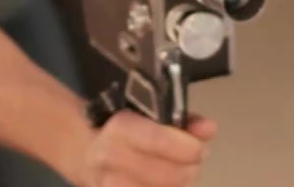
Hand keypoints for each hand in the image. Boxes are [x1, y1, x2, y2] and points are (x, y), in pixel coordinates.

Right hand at [72, 111, 217, 186]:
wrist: (84, 149)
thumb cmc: (123, 128)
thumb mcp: (148, 114)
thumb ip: (182, 120)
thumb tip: (210, 128)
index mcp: (119, 127)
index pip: (158, 140)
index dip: (187, 148)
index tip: (200, 148)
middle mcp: (110, 158)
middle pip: (166, 176)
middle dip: (190, 170)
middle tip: (194, 163)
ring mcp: (108, 184)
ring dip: (179, 185)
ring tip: (181, 174)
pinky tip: (167, 184)